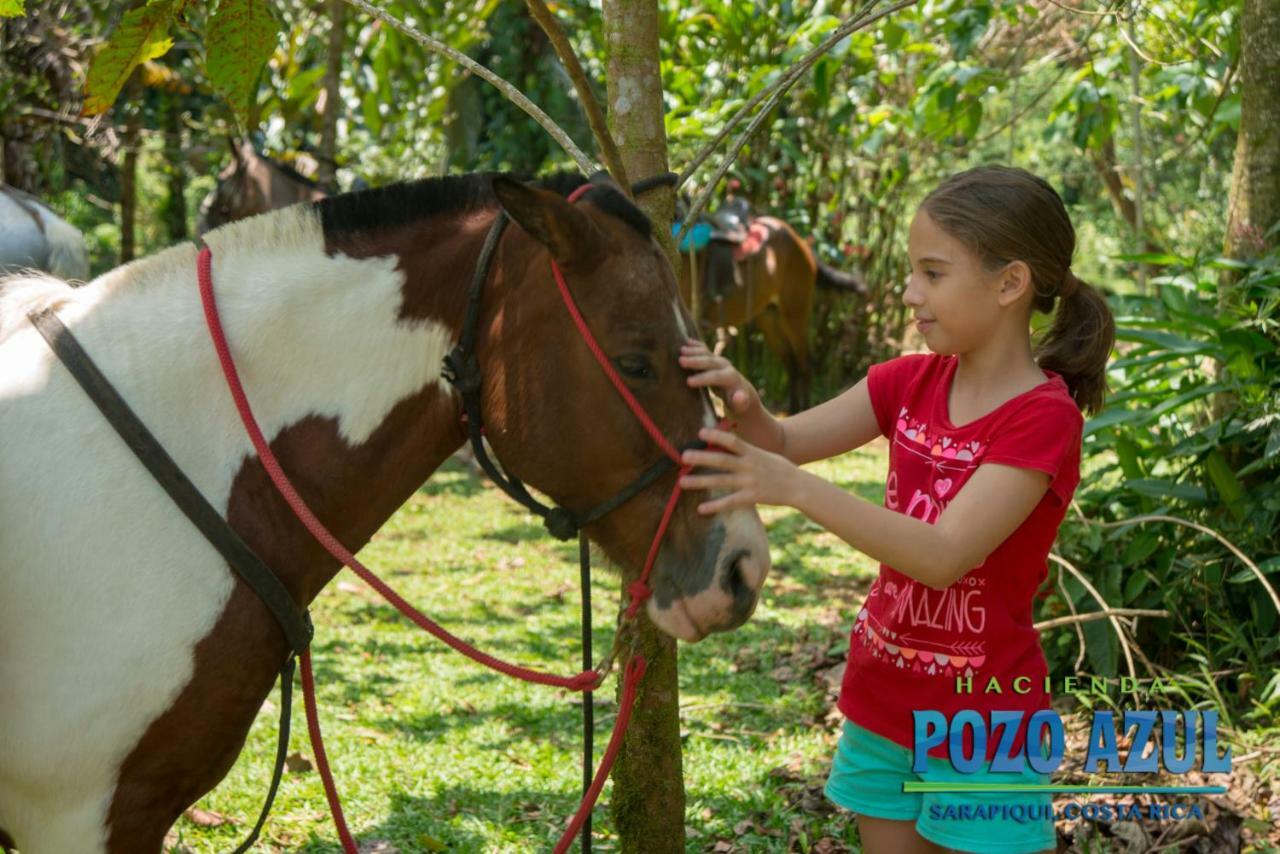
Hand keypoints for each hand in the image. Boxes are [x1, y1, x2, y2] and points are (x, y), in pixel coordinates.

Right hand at [679, 339, 760, 417]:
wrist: (741, 391)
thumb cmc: (737, 403)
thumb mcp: (740, 405)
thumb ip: (740, 402)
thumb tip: (740, 397)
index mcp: (731, 378)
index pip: (716, 377)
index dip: (703, 379)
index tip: (688, 382)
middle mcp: (725, 366)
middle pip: (710, 362)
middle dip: (695, 361)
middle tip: (680, 361)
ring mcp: (719, 361)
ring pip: (706, 353)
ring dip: (694, 351)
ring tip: (681, 350)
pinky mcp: (714, 358)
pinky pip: (705, 350)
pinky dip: (696, 345)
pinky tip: (687, 341)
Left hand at [679, 427, 804, 513]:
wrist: (798, 486)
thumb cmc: (779, 468)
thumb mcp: (764, 453)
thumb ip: (746, 449)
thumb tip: (726, 440)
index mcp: (752, 452)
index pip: (732, 441)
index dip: (717, 435)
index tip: (700, 432)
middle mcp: (749, 466)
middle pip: (721, 460)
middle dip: (701, 458)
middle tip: (683, 456)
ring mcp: (749, 482)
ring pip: (721, 481)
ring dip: (700, 482)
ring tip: (681, 482)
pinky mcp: (751, 497)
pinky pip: (730, 502)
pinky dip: (715, 506)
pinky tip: (701, 509)